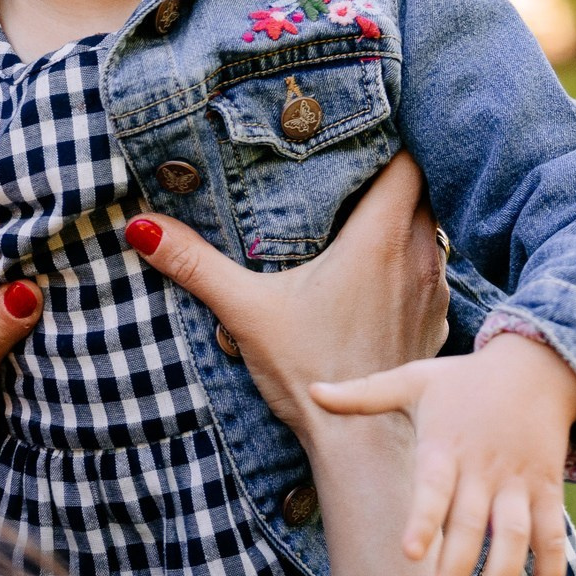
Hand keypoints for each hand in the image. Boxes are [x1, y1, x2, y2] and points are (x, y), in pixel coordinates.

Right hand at [120, 153, 449, 441]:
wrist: (361, 446)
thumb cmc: (312, 373)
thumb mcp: (246, 312)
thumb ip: (196, 264)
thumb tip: (142, 228)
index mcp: (380, 239)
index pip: (409, 162)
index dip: (392, 139)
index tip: (362, 129)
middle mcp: (418, 258)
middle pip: (421, 193)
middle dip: (391, 177)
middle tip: (351, 168)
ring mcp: (433, 294)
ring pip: (428, 234)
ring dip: (402, 222)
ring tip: (362, 216)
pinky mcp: (433, 326)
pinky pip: (429, 275)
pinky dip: (407, 265)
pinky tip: (375, 277)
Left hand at [310, 332, 575, 575]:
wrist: (538, 366)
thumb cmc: (464, 379)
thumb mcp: (414, 379)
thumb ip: (364, 393)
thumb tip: (312, 391)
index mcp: (446, 445)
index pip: (434, 487)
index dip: (424, 520)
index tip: (409, 554)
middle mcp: (484, 468)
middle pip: (472, 526)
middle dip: (455, 571)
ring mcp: (520, 483)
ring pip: (516, 538)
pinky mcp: (548, 493)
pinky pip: (553, 540)